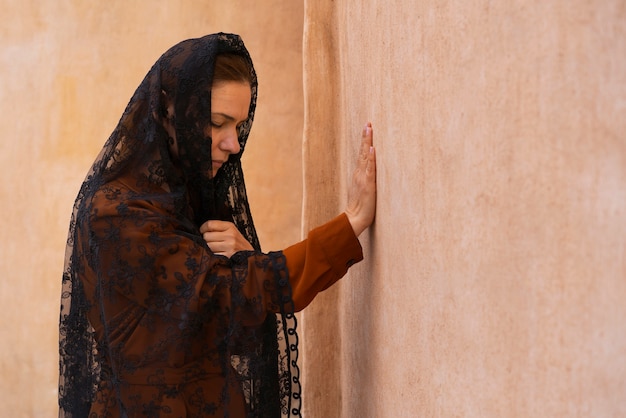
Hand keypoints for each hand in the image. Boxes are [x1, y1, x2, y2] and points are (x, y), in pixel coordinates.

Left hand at [199, 220, 253, 256]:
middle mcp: (230, 235)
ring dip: (209, 249)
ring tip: (216, 249)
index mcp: (230, 226)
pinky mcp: (228, 256)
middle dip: (206, 240)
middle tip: (212, 242)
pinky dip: (213, 256)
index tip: (202, 231)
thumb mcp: (232, 232)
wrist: (250, 257)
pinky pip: (212, 255)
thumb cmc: (238, 244)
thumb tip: (202, 230)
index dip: (203, 228)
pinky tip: (219, 255)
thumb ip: (219, 229)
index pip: (210, 224)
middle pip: (207, 236)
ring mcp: (229, 246)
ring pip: (208, 246)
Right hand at [345, 122, 376, 236]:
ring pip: (366, 157)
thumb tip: (371, 172)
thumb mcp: (363, 190)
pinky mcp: (368, 185)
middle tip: (368, 123)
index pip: (362, 154)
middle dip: (366, 136)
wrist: (355, 218)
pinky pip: (370, 170)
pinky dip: (370, 159)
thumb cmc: (360, 206)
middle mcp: (359, 173)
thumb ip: (366, 179)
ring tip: (369, 129)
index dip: (365, 141)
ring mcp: (363, 178)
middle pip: (363, 151)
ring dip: (367, 142)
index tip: (367, 127)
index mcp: (359, 174)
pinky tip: (371, 149)